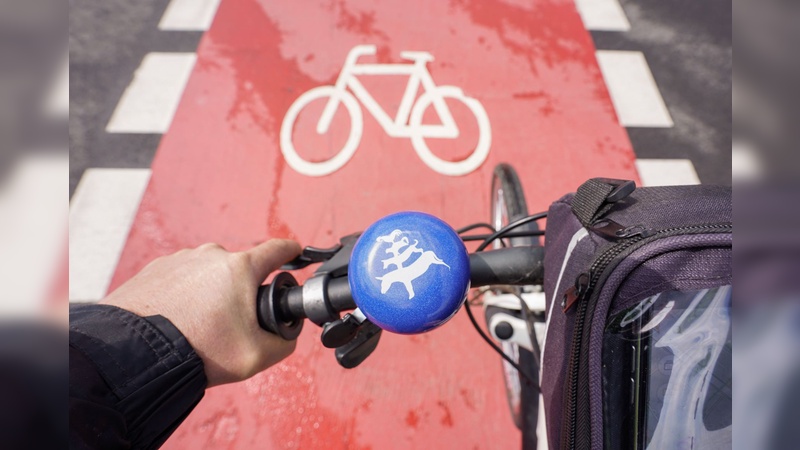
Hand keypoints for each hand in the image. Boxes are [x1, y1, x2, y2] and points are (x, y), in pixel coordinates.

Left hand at [102, 239, 301, 386]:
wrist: (139, 355)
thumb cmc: (196, 350)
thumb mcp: (257, 356)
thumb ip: (284, 342)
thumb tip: (285, 335)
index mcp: (240, 267)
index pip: (278, 249)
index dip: (292, 252)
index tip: (295, 252)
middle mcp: (210, 256)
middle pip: (241, 269)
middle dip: (243, 291)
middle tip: (234, 324)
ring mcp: (180, 260)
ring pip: (209, 275)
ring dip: (211, 293)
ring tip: (201, 326)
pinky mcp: (155, 270)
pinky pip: (181, 279)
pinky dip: (184, 296)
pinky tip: (180, 319)